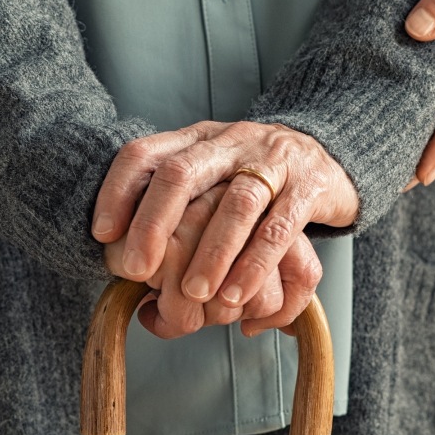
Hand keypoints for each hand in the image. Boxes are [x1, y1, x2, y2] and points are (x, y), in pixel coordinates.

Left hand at [92, 121, 357, 336]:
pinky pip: (279, 227)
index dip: (118, 191)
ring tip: (194, 295)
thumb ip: (174, 211)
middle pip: (182, 173)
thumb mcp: (212, 177)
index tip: (102, 234)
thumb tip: (130, 272)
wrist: (332, 155)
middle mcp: (230, 142)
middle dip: (154, 224)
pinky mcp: (309, 187)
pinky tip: (237, 295)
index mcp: (197, 139)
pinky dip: (255, 264)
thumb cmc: (257, 178)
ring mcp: (272, 161)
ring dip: (210, 253)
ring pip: (235, 203)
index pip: (145, 153)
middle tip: (136, 270)